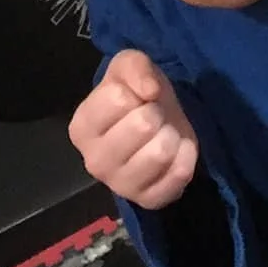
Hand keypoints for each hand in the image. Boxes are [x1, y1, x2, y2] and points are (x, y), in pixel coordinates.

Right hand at [68, 49, 198, 208]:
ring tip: (164, 133)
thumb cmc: (137, 95)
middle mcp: (94, 162)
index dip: (135, 91)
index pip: (118, 99)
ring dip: (171, 134)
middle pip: (142, 125)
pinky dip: (186, 156)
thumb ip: (134, 66)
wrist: (159, 123)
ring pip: (161, 152)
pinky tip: (177, 151)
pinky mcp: (148, 201)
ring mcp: (120, 186)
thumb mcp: (128, 66)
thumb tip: (149, 90)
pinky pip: (179, 174)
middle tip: (153, 116)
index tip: (135, 98)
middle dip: (156, 113)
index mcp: (81, 128)